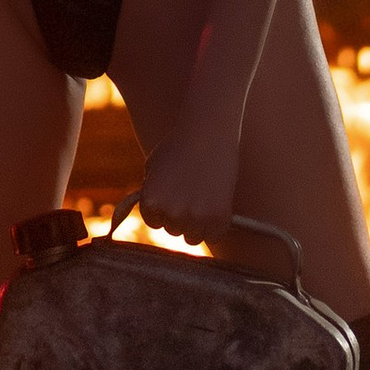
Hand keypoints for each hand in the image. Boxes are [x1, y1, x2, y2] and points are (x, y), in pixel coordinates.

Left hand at [137, 103, 242, 247]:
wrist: (207, 132)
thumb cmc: (179, 145)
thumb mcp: (153, 167)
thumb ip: (151, 191)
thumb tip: (154, 213)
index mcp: (151, 202)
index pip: (154, 221)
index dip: (163, 208)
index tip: (174, 194)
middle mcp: (171, 213)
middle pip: (173, 229)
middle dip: (180, 215)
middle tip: (192, 193)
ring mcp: (196, 218)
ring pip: (193, 237)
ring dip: (197, 224)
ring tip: (204, 199)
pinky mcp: (219, 218)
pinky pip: (214, 235)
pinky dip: (216, 226)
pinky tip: (217, 206)